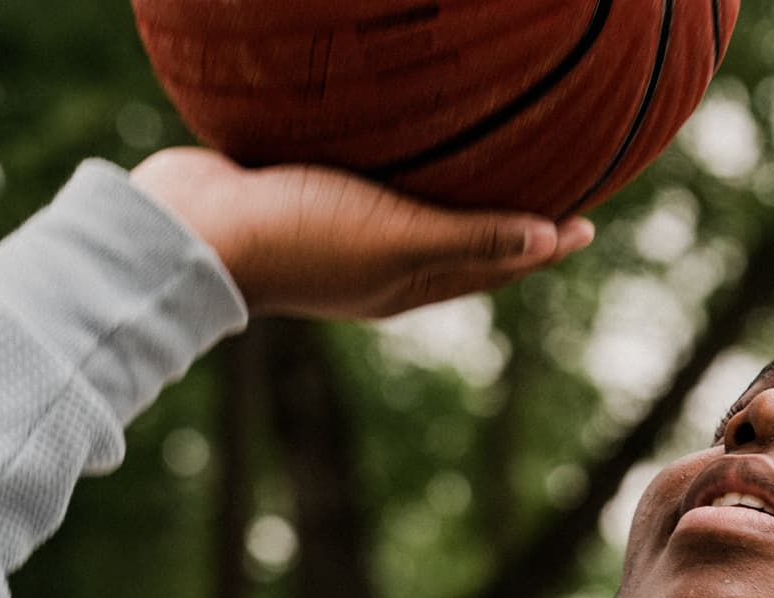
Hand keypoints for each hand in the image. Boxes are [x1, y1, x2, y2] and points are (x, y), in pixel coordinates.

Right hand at [128, 146, 594, 319]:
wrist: (187, 226)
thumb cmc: (298, 235)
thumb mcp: (396, 238)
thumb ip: (469, 237)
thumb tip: (548, 239)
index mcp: (405, 283)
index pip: (492, 264)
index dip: (540, 246)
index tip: (586, 225)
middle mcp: (376, 264)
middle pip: (459, 243)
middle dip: (506, 224)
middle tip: (550, 196)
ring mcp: (336, 231)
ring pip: (412, 212)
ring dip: (451, 196)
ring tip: (484, 167)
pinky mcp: (301, 193)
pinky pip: (367, 181)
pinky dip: (398, 169)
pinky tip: (400, 138)